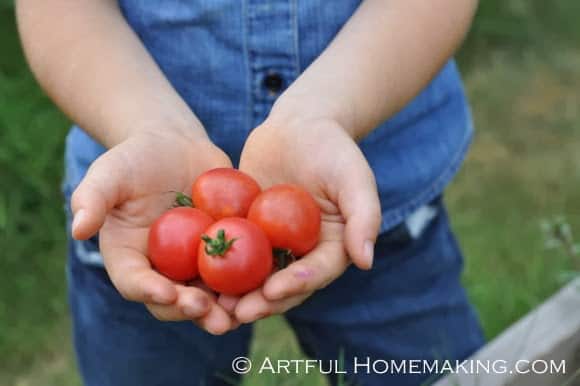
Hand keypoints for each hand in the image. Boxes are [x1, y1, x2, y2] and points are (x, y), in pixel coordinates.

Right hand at [71, 129, 237, 333]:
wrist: (175, 147)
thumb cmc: (135, 158)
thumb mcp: (110, 172)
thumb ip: (92, 198)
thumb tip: (78, 229)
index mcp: (130, 257)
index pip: (135, 282)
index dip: (149, 292)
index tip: (167, 293)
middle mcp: (162, 268)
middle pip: (174, 300)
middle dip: (192, 310)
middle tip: (211, 314)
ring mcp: (193, 263)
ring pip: (209, 293)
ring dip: (224, 307)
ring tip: (243, 311)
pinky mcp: (223, 251)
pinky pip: (237, 270)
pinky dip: (250, 281)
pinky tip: (267, 282)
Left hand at [218, 111, 381, 322]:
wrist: (300, 124)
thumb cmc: (334, 148)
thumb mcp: (355, 178)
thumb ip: (365, 217)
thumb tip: (366, 261)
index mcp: (331, 247)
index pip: (315, 273)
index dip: (296, 285)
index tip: (273, 292)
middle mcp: (301, 251)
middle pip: (282, 284)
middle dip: (261, 302)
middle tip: (238, 312)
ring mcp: (272, 242)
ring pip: (254, 274)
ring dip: (236, 292)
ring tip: (214, 304)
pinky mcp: (248, 228)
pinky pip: (232, 248)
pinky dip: (217, 262)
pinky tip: (196, 272)